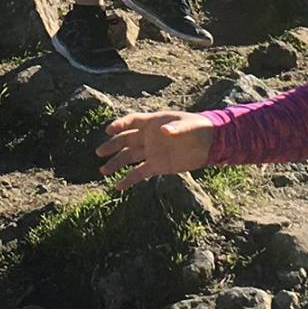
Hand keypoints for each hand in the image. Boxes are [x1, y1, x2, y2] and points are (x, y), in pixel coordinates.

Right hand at [99, 110, 214, 188]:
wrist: (208, 144)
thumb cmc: (198, 128)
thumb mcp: (188, 126)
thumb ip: (176, 128)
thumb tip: (164, 131)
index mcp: (153, 122)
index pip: (132, 121)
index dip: (120, 125)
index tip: (109, 130)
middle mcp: (148, 137)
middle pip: (125, 140)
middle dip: (112, 146)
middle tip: (99, 152)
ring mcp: (152, 152)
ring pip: (129, 157)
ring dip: (116, 163)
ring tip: (103, 171)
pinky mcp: (157, 166)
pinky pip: (139, 173)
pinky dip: (128, 180)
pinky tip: (117, 186)